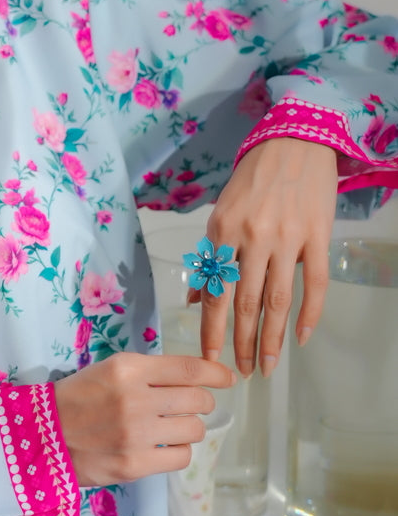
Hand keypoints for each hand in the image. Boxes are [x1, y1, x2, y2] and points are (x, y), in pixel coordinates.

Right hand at [53, 352, 236, 486]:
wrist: (42, 435)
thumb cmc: (77, 398)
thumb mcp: (109, 370)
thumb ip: (148, 373)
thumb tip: (193, 379)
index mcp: (128, 368)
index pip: (189, 369)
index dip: (216, 373)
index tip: (228, 378)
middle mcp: (136, 398)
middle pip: (198, 399)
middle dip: (200, 402)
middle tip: (187, 406)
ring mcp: (137, 433)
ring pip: (194, 429)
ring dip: (188, 427)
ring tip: (169, 428)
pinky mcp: (135, 463)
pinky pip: (181, 456)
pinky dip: (177, 450)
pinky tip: (162, 446)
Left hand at [197, 137, 337, 377]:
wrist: (293, 144)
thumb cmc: (252, 182)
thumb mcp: (221, 213)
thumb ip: (211, 256)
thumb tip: (198, 299)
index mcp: (223, 231)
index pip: (214, 291)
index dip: (211, 330)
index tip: (209, 358)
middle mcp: (253, 237)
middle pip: (245, 302)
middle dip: (240, 342)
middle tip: (240, 371)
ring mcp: (288, 238)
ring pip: (278, 300)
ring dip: (271, 338)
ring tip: (266, 365)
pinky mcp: (317, 236)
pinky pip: (315, 284)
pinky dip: (309, 314)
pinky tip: (302, 337)